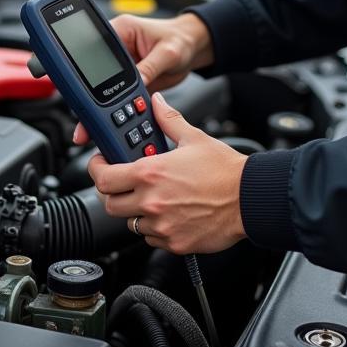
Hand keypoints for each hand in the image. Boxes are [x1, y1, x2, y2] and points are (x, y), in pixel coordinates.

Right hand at [73, 12, 212, 144]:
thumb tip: (136, 82)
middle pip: (95, 74)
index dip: (81, 66)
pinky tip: (112, 124)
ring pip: (104, 89)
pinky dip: (116, 111)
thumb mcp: (167, 52)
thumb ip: (149, 68)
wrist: (195, 49)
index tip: (75, 86)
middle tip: (83, 117)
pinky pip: (119, 97)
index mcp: (121, 31)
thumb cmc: (182, 39)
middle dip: (87, 97)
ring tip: (94, 126)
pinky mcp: (131, 82)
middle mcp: (118, 49)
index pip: (93, 48)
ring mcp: (123, 68)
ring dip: (100, 108)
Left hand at [88, 92, 246, 255]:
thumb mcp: (193, 138)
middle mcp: (151, 201)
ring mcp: (161, 224)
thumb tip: (157, 103)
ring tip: (154, 199)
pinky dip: (155, 228)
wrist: (250, 199)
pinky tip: (169, 215)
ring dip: (136, 212)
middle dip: (114, 193)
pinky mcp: (174, 243)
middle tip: (124, 185)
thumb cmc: (225, 171)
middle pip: (110, 204)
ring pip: (130, 223)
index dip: (96, 170)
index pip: (103, 178)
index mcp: (150, 173)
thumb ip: (168, 119)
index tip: (101, 165)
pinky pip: (151, 238)